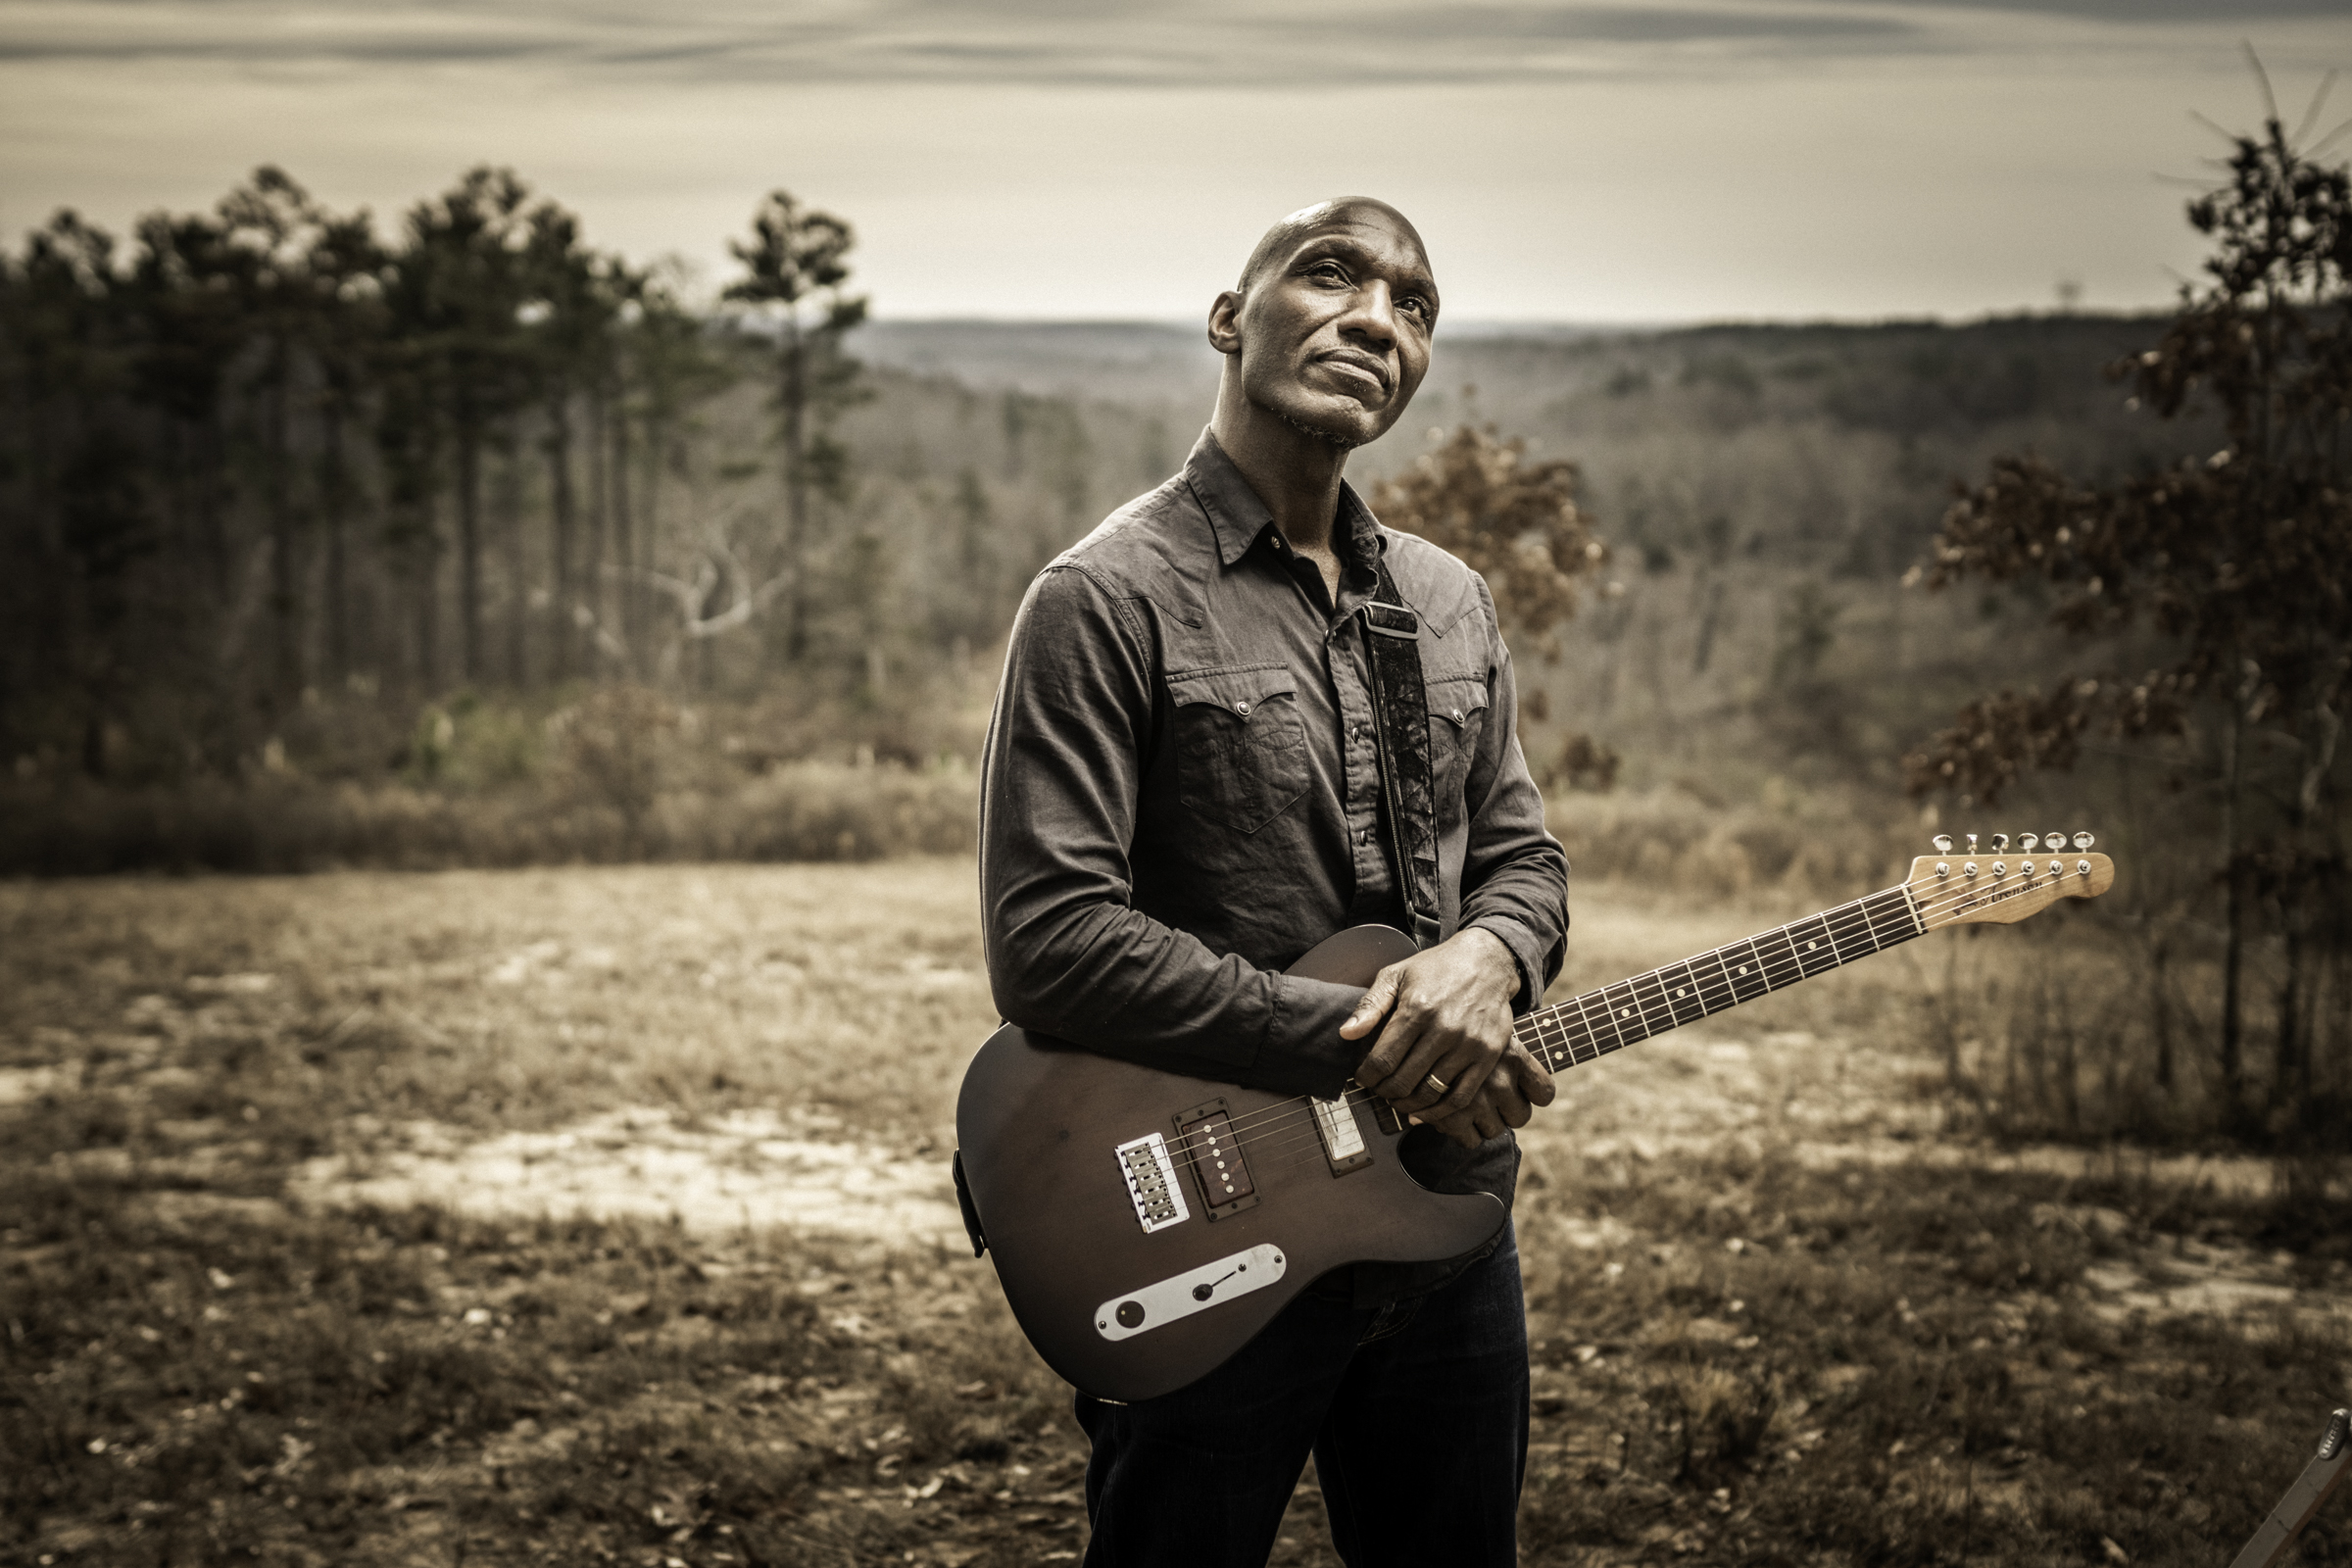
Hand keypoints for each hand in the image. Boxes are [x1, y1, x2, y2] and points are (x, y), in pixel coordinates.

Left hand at [1339, 927, 1555, 1148]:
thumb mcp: (1396, 975)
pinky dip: (1439, 1112)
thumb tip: (1346, 1034)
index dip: (1366, 1077)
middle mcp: (1444, 1029)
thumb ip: (1370, 1005)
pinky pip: (1461, 1097)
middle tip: (1379, 1089)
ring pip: (1430, 1093)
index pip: (1382, 1060)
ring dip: (1408, 1104)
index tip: (1362, 1078)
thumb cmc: (1436, 968)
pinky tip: (1424, 1110)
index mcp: (1417, 1009)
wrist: (1486, 962)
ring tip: (1398, 1099)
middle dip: (1384, 1092)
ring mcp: (1469, 1045)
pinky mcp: (1489, 1056)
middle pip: (1404, 1081)